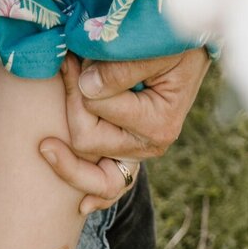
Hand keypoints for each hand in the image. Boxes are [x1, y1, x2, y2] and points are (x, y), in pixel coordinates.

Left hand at [38, 47, 210, 214]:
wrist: (190, 47)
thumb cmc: (173, 42)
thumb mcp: (153, 49)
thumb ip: (121, 68)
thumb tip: (86, 88)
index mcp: (157, 124)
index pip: (95, 108)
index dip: (78, 79)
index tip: (75, 54)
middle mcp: (149, 145)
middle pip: (86, 140)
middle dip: (71, 100)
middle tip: (69, 63)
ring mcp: (138, 151)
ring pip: (90, 167)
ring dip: (70, 130)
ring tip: (57, 107)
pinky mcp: (129, 150)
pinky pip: (110, 184)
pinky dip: (93, 193)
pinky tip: (81, 206)